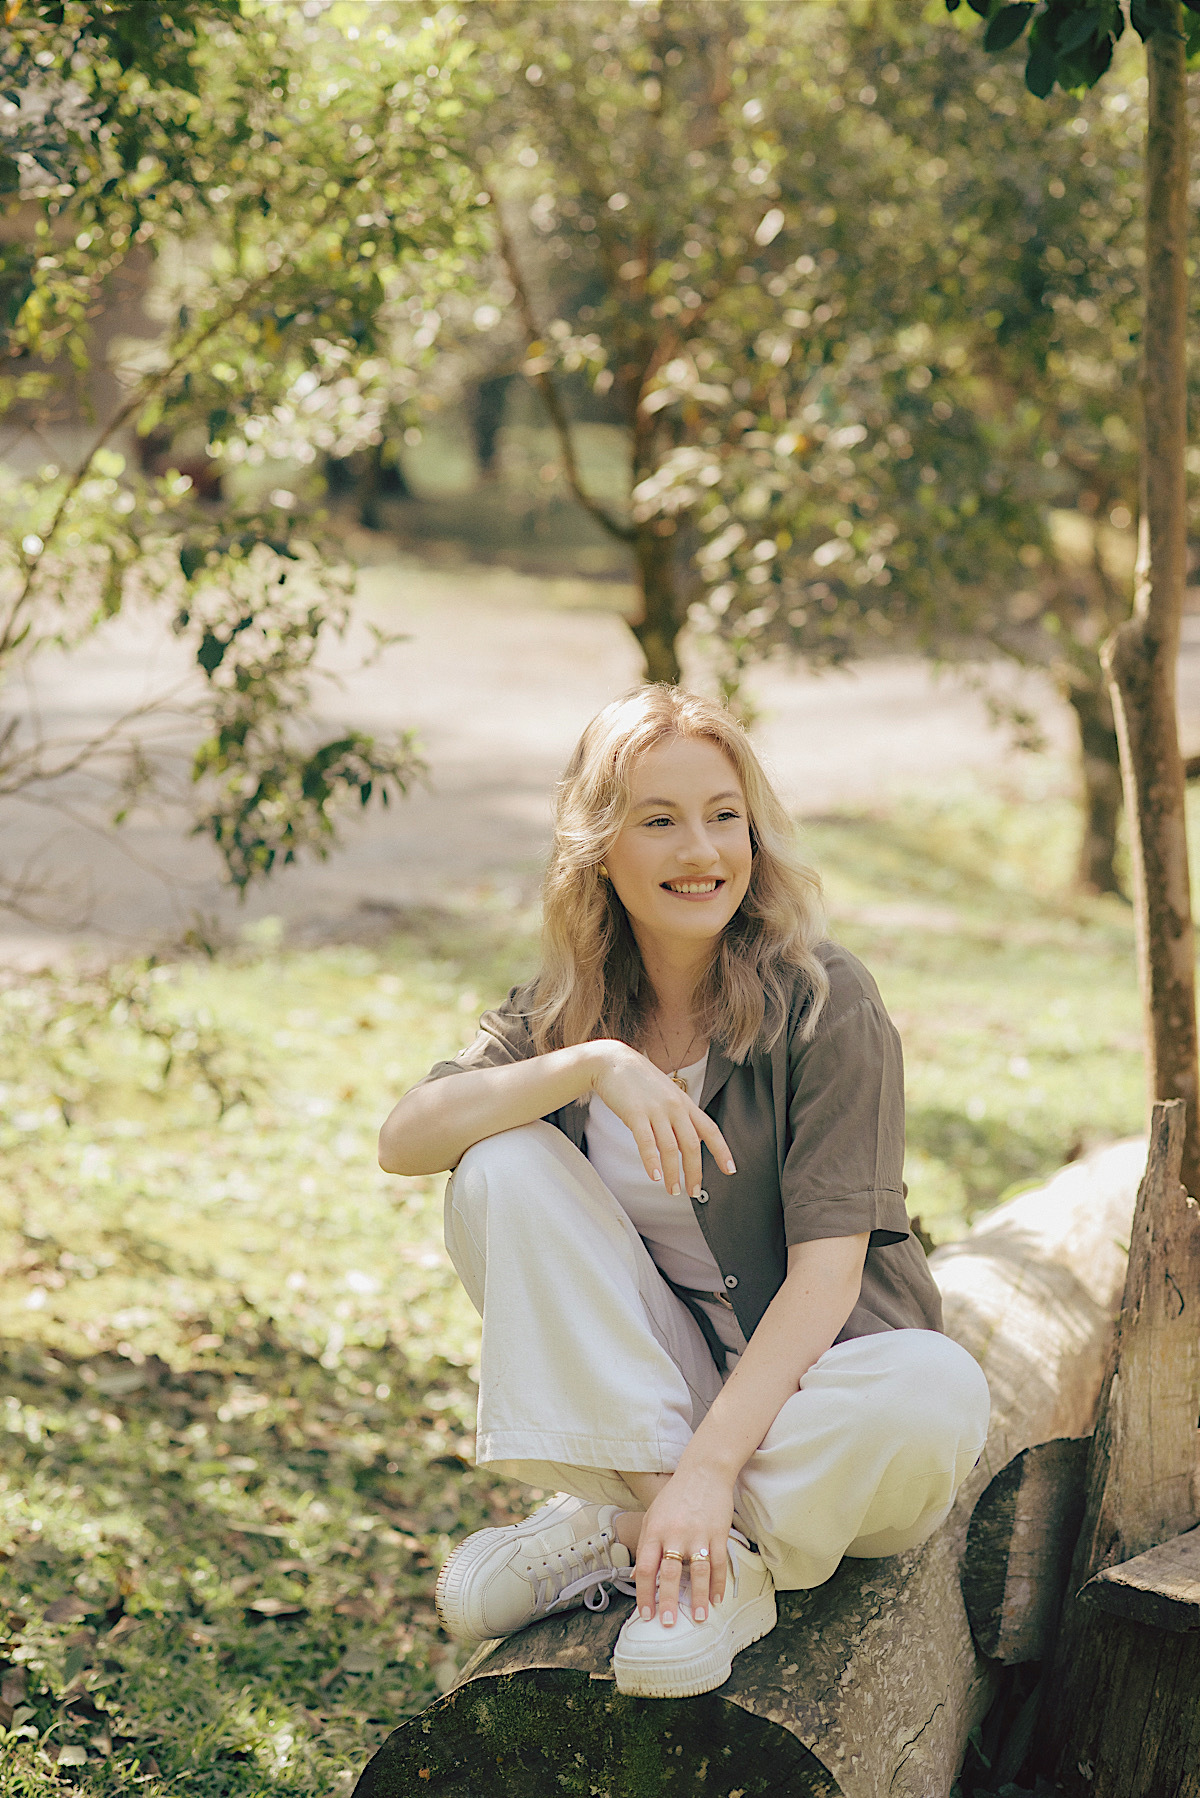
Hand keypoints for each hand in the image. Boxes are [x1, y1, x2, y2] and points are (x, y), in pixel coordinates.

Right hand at [587, 1042, 735, 1198]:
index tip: (730, 1170)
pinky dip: (651, 1161)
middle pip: (691, 1145)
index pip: (710, 1130)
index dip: (722, 1151)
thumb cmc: (639, 1081)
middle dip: (695, 1172)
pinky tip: (654, 1176)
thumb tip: (687, 1144)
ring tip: (672, 1190)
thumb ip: (678, 1116)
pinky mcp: (635, 1113)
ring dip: (672, 1173)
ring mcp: (655, 1109)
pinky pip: (646, 1141)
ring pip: (670, 1148)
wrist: (612, 1061)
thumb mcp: (666, 1094)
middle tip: (693, 1192)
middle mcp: (674, 1107)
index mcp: (685, 1103)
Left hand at [634, 1465, 734, 1626]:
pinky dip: (719, 1583)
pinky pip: (719, 1563)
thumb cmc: (675, 1495)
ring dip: (698, 1597)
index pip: (645, 1568)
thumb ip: (645, 1544)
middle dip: (668, 1601)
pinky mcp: (718, 1533)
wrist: (703, 1471)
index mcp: (655, 1531)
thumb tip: (636, 1575)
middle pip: (670, 1573)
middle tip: (667, 1623)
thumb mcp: (652, 1515)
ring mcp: (698, 1534)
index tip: (646, 1614)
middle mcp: (675, 1534)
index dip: (644, 1593)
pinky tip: (716, 1598)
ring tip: (698, 1618)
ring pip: (698, 1572)